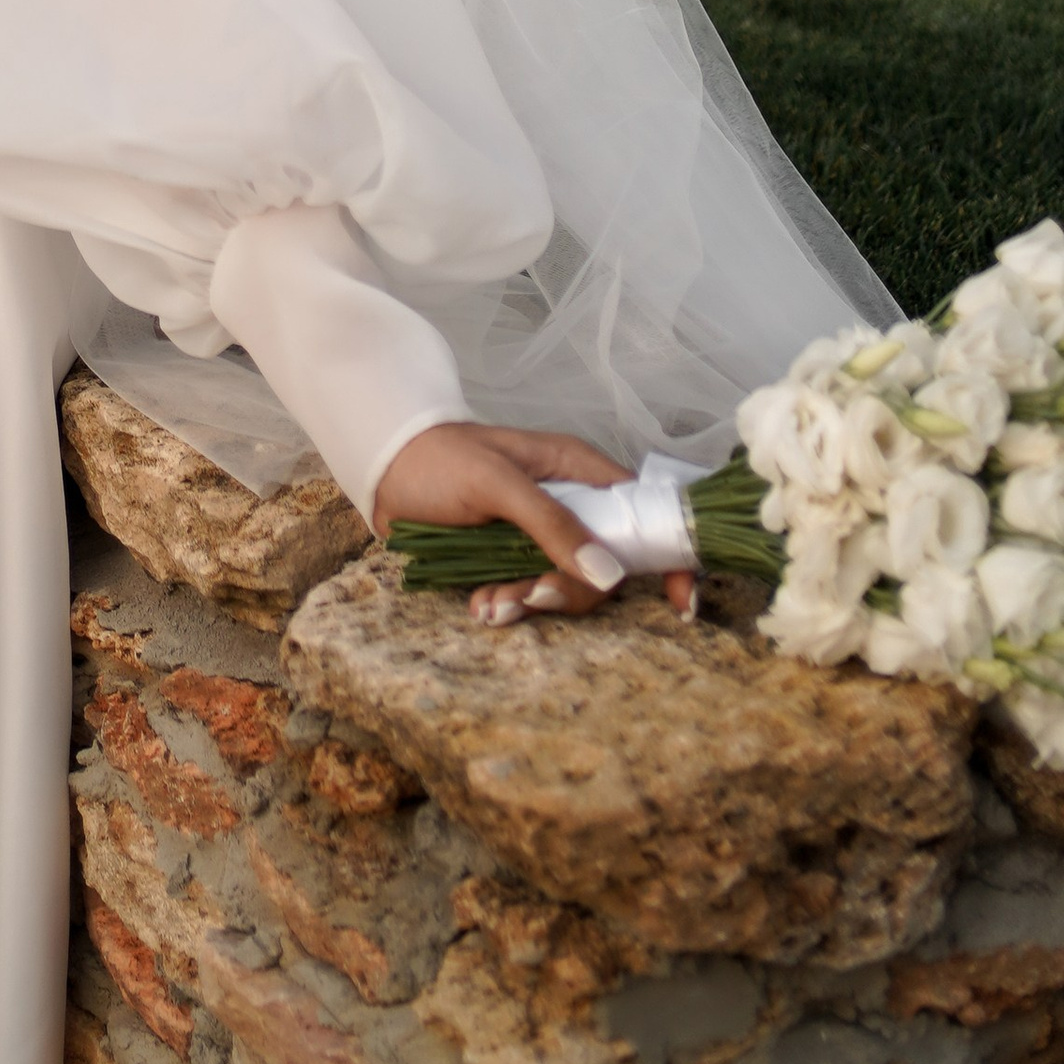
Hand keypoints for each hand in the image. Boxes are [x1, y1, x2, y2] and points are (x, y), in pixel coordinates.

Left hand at [372, 422, 694, 623]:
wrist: (383, 468)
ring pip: (566, 587)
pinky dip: (509, 606)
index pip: (642, 512)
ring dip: (531, 603)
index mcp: (576, 470)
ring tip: (487, 606)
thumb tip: (608, 575)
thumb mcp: (495, 482)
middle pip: (605, 567)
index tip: (680, 603)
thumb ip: (550, 523)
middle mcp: (568, 505)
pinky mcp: (513, 561)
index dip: (667, 555)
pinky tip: (478, 605)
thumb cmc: (439, 457)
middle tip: (527, 598)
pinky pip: (530, 595)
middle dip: (569, 592)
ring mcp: (541, 536)